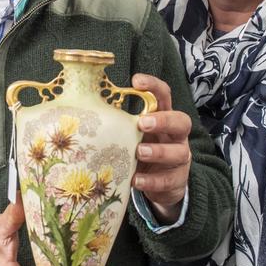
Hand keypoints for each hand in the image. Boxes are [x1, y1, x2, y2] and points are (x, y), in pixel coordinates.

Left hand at [131, 74, 191, 222]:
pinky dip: (151, 181)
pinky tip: (136, 180)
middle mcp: (176, 136)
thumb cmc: (141, 151)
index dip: (154, 86)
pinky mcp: (177, 180)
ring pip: (178, 152)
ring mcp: (179, 158)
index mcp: (164, 118)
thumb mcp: (133, 135)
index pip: (164, 96)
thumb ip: (120, 124)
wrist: (161, 185)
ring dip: (158, 152)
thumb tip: (84, 110)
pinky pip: (168, 180)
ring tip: (139, 152)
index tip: (136, 80)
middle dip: (163, 121)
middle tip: (142, 123)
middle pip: (181, 122)